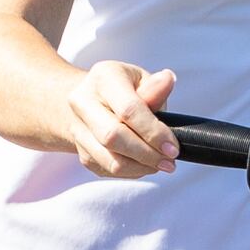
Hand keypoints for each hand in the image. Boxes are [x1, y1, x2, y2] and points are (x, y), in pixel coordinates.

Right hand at [62, 61, 179, 177]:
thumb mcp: (142, 80)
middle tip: (169, 162)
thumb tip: (168, 79)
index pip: (128, 110)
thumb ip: (154, 88)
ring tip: (160, 164)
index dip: (153, 132)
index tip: (173, 148)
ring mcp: (77, 128)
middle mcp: (83, 101)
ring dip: (140, 167)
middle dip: (146, 154)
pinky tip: (144, 164)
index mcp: (103, 78)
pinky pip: (106, 169)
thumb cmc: (124, 88)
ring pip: (109, 160)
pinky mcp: (79, 150)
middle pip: (112, 137)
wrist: (89, 99)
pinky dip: (131, 171)